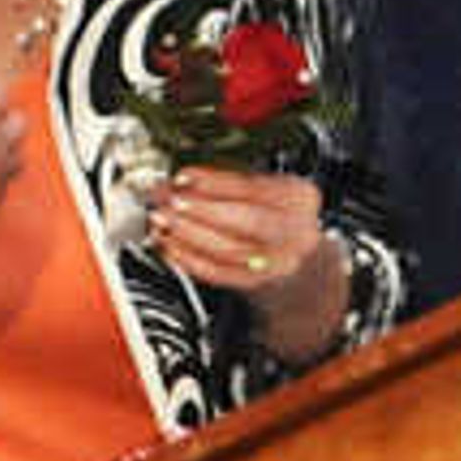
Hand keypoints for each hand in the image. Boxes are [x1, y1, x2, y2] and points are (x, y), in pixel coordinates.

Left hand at [157, 163, 327, 311]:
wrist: (297, 261)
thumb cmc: (274, 215)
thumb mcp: (265, 189)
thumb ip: (227, 182)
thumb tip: (180, 180)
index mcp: (299, 198)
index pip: (255, 187)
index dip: (216, 182)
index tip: (183, 177)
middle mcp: (294, 232)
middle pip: (247, 221)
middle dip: (201, 209)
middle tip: (169, 200)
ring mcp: (276, 261)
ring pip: (227, 249)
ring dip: (187, 233)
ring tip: (161, 220)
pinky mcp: (254, 283)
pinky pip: (217, 272)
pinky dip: (187, 258)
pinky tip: (168, 244)